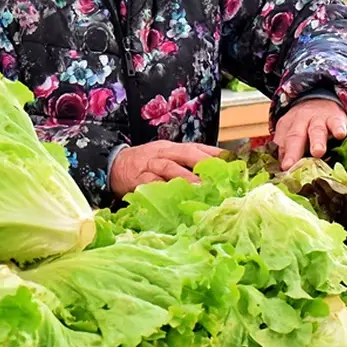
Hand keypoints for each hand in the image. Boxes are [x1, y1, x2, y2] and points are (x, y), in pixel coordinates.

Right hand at [109, 141, 223, 196]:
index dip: (215, 153)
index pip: (198, 147)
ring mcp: (151, 165)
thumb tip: (214, 177)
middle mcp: (164, 153)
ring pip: (170, 168)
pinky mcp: (139, 179)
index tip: (232, 162)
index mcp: (173, 147)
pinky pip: (152, 184)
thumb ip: (186, 165)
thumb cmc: (146, 164)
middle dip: (204, 162)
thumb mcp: (166, 157)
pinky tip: (174, 198)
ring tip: (201, 188)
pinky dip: (163, 190)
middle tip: (220, 175)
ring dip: (186, 178)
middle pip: (187, 153)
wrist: (114, 165)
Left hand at [275, 98, 346, 170]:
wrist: (320, 98)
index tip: (283, 168)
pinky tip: (340, 134)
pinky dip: (338, 128)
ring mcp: (318, 119)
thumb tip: (281, 170)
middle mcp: (300, 122)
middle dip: (294, 151)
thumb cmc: (304, 123)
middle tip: (291, 165)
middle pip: (296, 136)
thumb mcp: (290, 131)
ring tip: (318, 152)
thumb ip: (285, 149)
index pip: (282, 142)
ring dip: (317, 141)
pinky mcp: (335, 117)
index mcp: (287, 126)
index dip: (282, 156)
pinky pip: (336, 122)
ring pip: (316, 130)